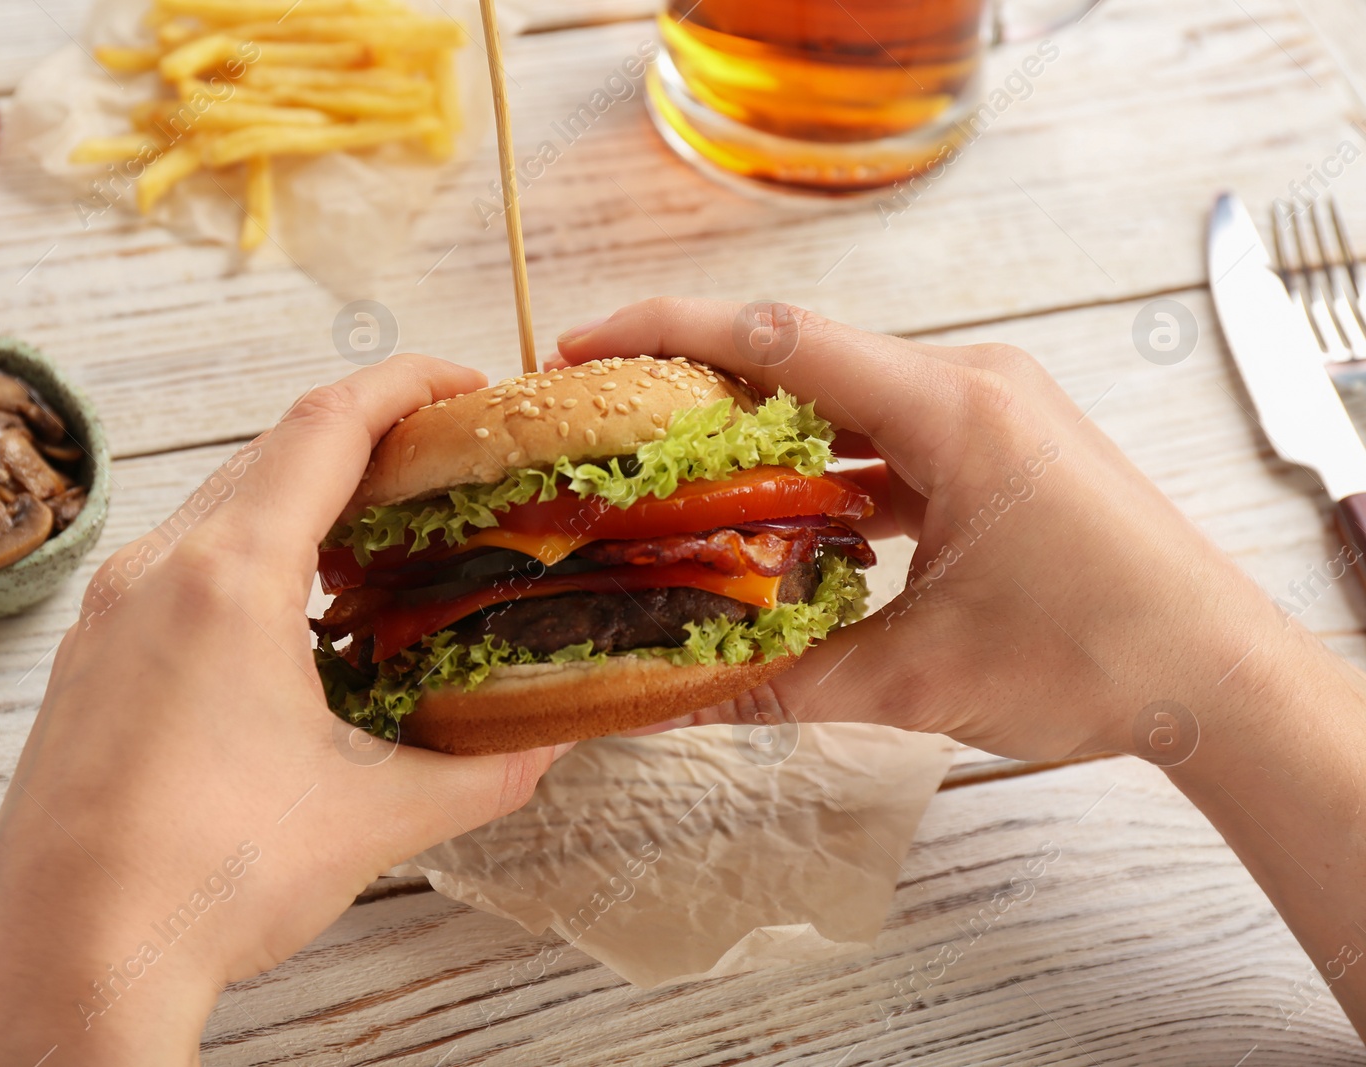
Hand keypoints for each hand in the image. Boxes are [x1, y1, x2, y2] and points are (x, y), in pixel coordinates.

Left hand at [0, 356, 568, 1064]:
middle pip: (270, 452)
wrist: (69, 961)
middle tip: (436, 460)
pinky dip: (246, 553)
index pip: (325, 426)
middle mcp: (154, 571)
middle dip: (361, 438)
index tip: (460, 382)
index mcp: (228, 577)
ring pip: (217, 506)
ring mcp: (107, 614)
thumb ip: (480, 773)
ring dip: (299, 498)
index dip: (402, 384)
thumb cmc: (205, 879)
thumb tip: (548, 748)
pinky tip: (289, 616)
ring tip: (373, 535)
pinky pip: (176, 564)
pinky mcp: (88, 660)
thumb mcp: (372, 817)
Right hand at [555, 298, 1315, 762]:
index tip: (591, 343)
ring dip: (767, 432)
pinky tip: (780, 518)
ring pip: (848, 400)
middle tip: (614, 413)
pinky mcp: (1001, 450)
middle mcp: (973, 386)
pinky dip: (828, 470)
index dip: (674, 333)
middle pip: (807, 358)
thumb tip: (682, 701)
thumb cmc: (1097, 657)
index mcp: (954, 408)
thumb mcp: (921, 677)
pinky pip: (891, 439)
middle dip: (703, 381)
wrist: (1219, 677)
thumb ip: (789, 682)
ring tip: (680, 467)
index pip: (784, 339)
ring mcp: (993, 413)